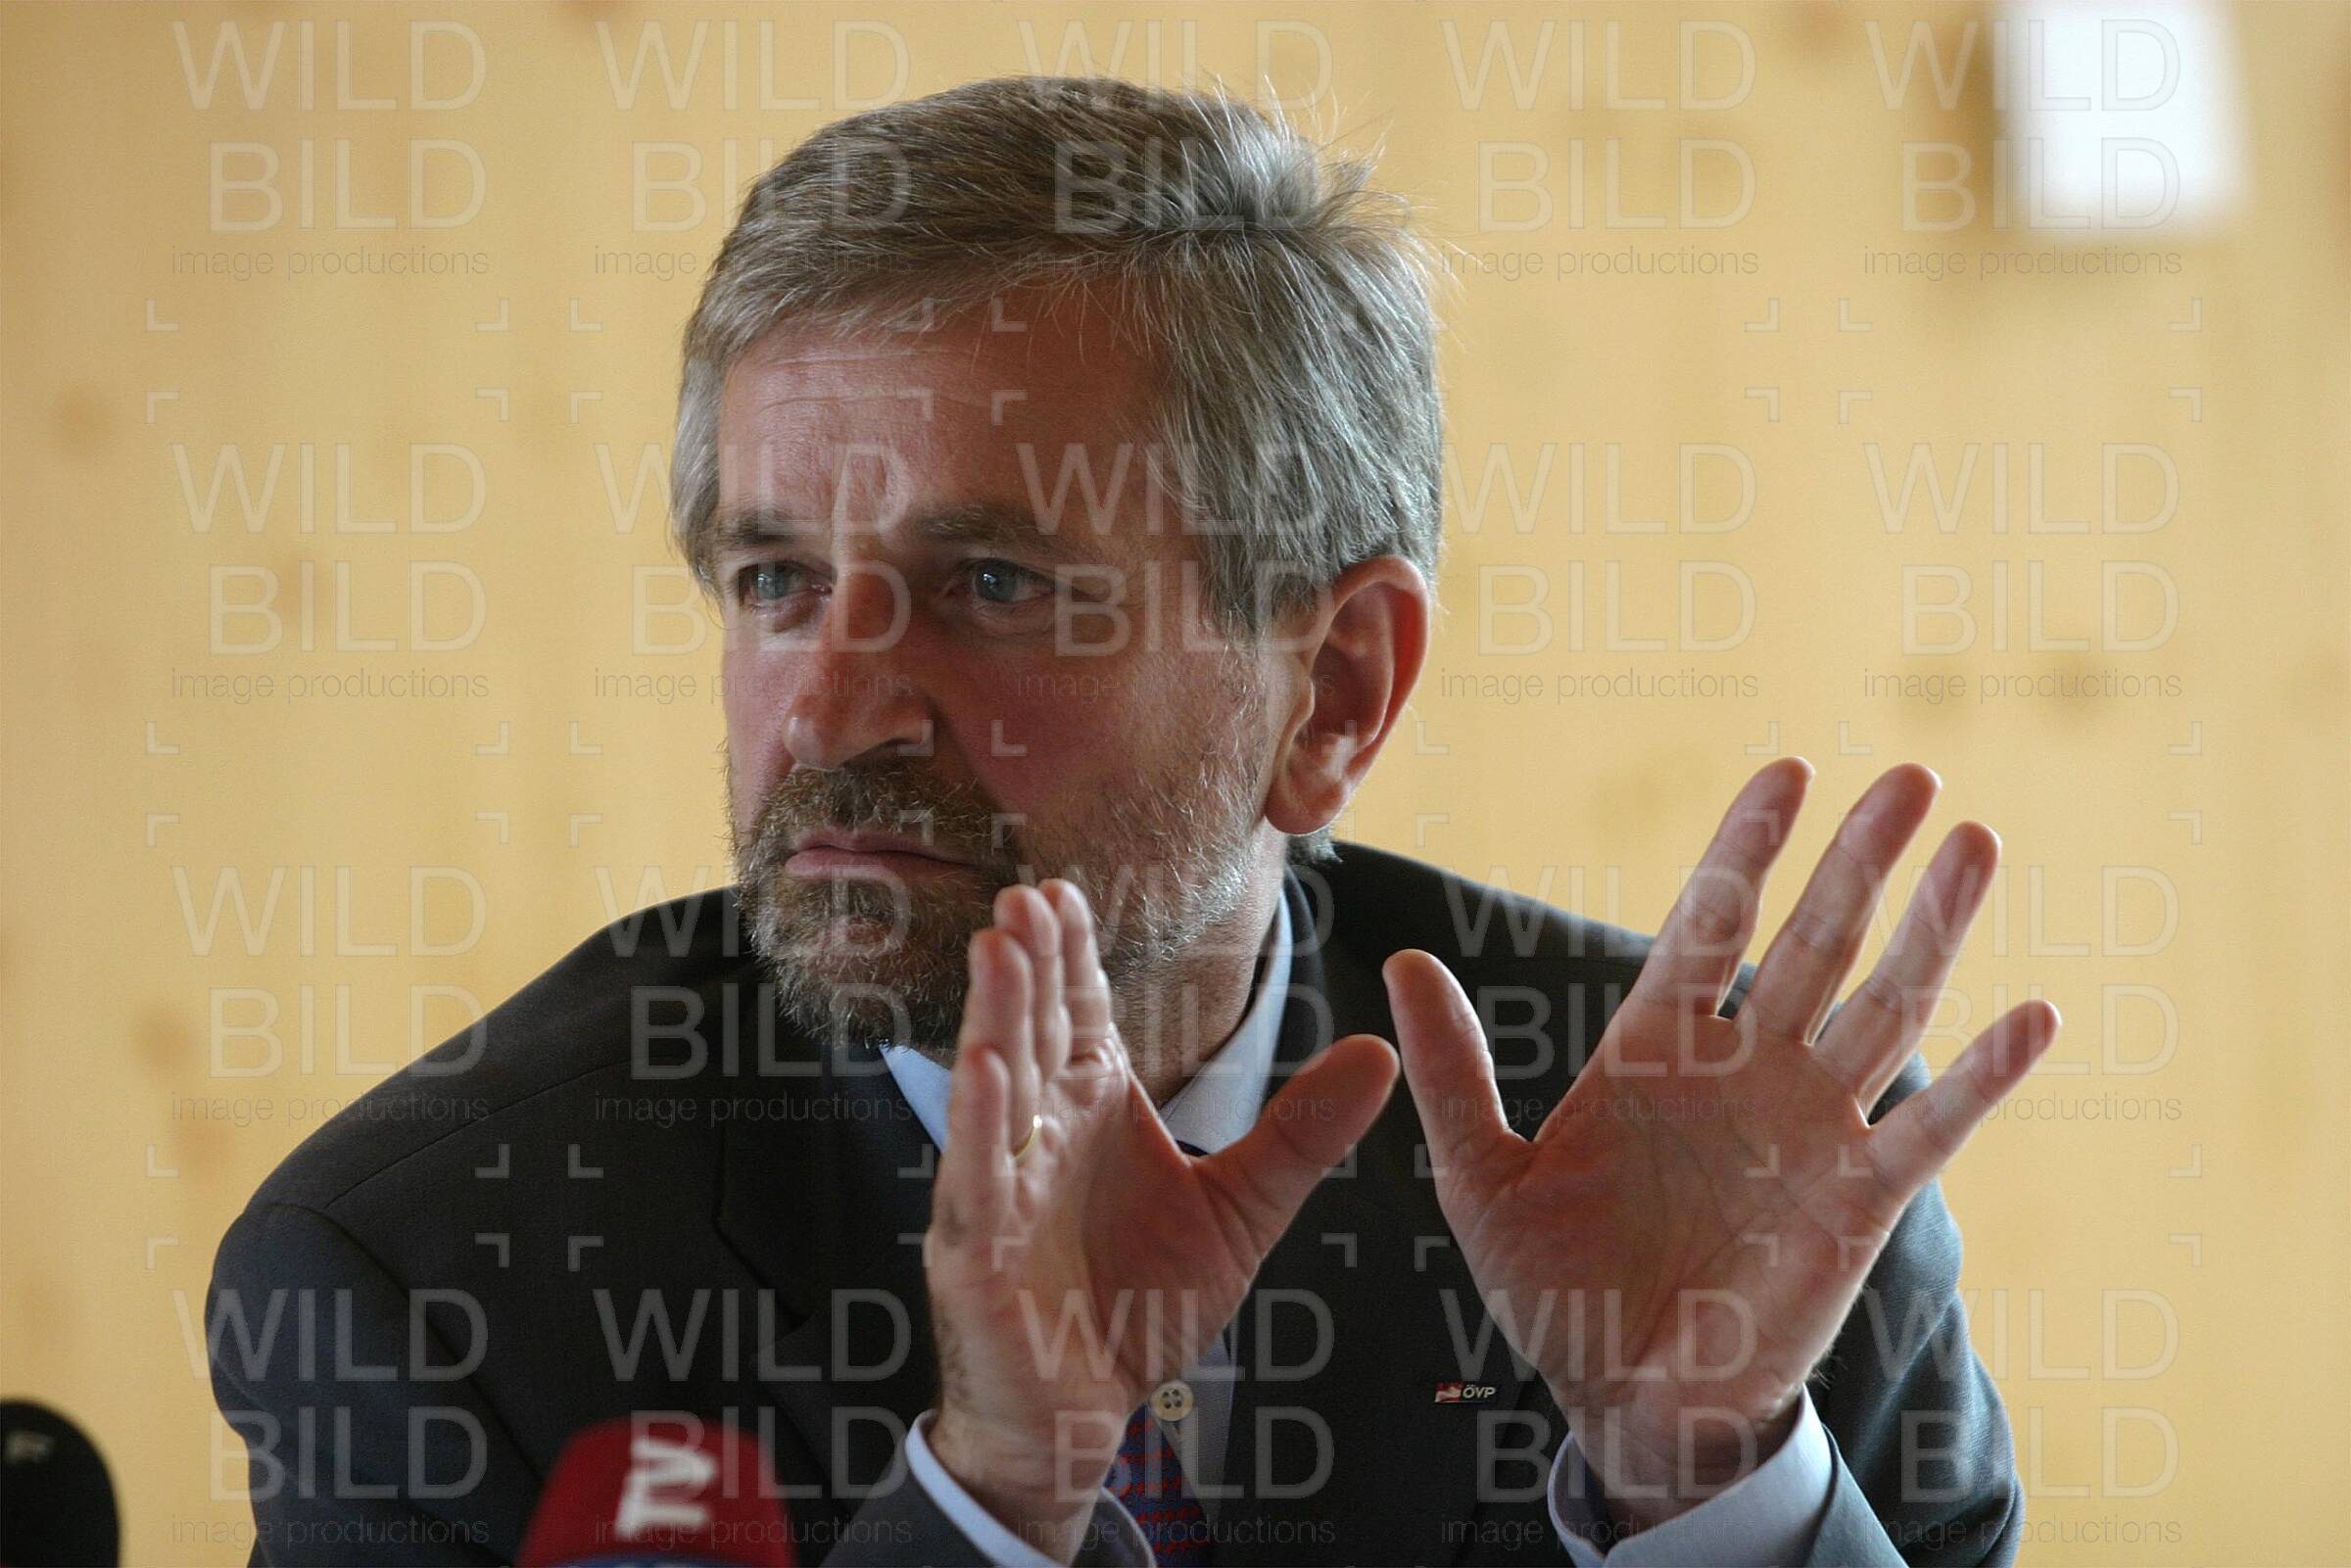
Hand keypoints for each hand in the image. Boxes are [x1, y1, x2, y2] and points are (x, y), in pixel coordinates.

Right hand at [923, 879, 1396, 1559]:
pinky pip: (978, 1179)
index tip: (1067, 893)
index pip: (1079, 1018)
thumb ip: (1301, 1132)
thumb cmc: (1140, 1308)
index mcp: (1090, 1113)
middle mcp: (1039, 1136)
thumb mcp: (1241, 1210)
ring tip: (998, 947)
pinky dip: (979, 1121)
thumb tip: (1380, 1051)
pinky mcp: (977, 1251)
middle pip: (1035, 1035)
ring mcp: (1001, 1190)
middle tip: (1028, 895)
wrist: (1087, 1413)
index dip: (1071, 958)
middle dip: (1029, 965)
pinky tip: (982, 1065)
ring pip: (997, 1089)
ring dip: (996, 1017)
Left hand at [1385, 760, 2058, 1530]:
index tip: (1787, 769)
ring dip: (1932, 928)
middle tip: (1908, 775)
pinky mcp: (1859, 1199)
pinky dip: (1984, 1076)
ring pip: (1884, 1006)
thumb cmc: (1552, 1287)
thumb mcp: (1481, 1177)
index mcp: (1657, 1048)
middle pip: (1813, 940)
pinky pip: (1931, 1128)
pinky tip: (2033, 1015)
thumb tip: (1400, 962)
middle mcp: (1746, 1068)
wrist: (1620, 1398)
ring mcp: (1810, 1126)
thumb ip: (1456, 1071)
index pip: (1711, 922)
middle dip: (1858, 859)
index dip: (1748, 848)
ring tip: (1974, 842)